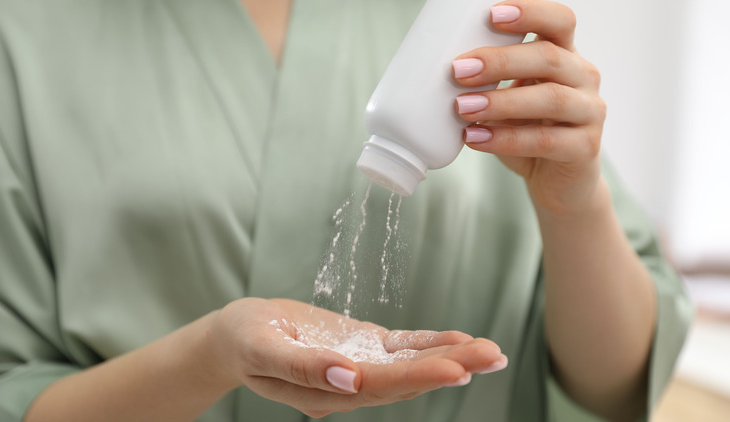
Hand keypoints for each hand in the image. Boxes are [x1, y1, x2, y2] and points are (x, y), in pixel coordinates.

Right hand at [206, 298, 506, 417]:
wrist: (235, 336)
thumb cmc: (243, 340)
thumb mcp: (262, 348)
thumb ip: (303, 366)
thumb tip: (347, 377)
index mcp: (325, 392)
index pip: (379, 386)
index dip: (419, 378)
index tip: (457, 369)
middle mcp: (349, 385)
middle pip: (406, 380)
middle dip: (451, 366)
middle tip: (493, 355)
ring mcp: (358, 366)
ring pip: (410, 365)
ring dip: (451, 357)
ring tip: (490, 350)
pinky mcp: (361, 346)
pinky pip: (400, 347)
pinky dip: (430, 343)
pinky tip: (458, 338)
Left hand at [453, 0, 606, 214]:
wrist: (556, 181)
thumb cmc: (527, 130)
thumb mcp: (509, 98)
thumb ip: (488, 82)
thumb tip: (435, 72)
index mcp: (566, 55)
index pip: (560, 21)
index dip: (531, 13)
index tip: (491, 15)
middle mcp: (584, 77)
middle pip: (548, 58)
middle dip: (500, 61)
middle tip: (458, 70)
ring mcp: (590, 112)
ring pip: (551, 99)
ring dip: (501, 102)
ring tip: (462, 107)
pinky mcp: (585, 147)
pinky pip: (546, 140)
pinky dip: (506, 139)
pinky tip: (476, 138)